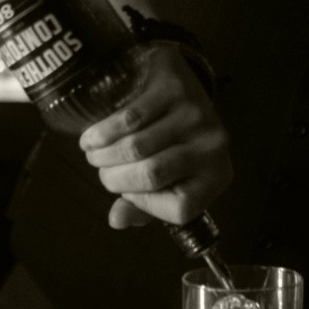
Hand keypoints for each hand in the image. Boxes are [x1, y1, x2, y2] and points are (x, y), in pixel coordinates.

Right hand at [79, 43, 232, 228]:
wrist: (179, 88)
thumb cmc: (170, 144)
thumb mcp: (166, 180)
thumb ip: (143, 207)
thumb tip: (117, 220)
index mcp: (217, 176)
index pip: (180, 208)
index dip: (145, 204)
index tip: (127, 193)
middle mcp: (214, 146)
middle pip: (151, 175)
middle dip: (114, 178)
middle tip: (101, 171)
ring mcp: (196, 115)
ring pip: (135, 147)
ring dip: (102, 156)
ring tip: (94, 154)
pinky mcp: (174, 88)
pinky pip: (129, 119)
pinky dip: (101, 133)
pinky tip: (92, 138)